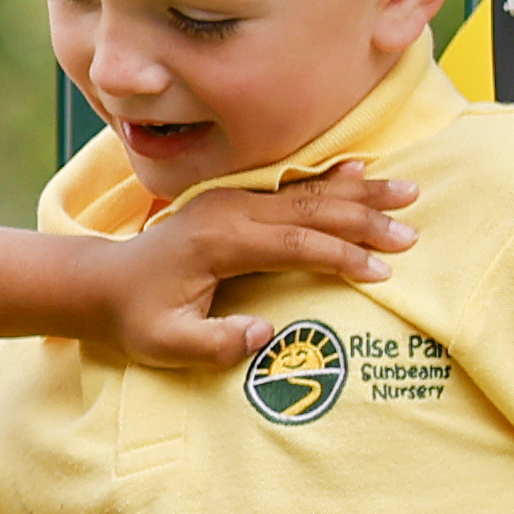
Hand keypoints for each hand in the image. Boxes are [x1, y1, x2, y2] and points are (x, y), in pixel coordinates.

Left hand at [90, 162, 416, 368]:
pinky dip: (329, 177)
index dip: (340, 256)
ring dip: (359, 192)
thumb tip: (265, 334)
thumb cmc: (135, 317)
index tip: (381, 272)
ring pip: (306, 191)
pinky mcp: (233, 199)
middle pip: (309, 209)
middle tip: (411, 233)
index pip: (294, 244)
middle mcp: (228, 211)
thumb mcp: (164, 344)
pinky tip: (360, 169)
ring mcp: (231, 200)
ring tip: (408, 191)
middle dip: (364, 220)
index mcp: (218, 243)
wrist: (101, 283)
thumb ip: (214, 343)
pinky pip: (289, 184)